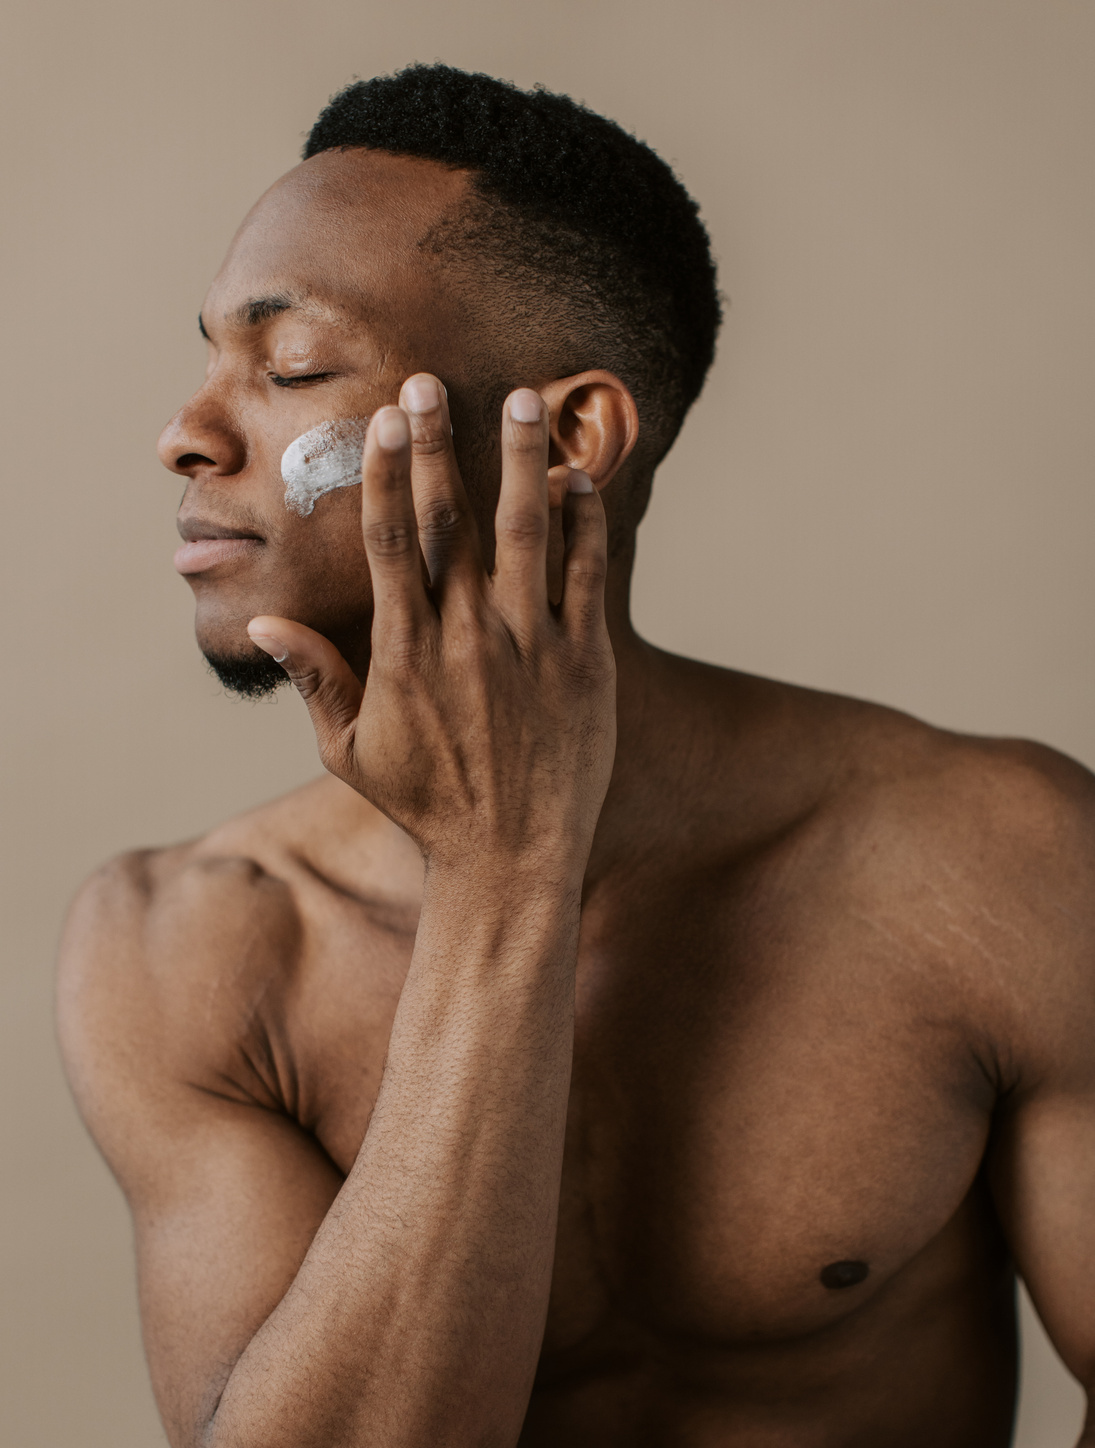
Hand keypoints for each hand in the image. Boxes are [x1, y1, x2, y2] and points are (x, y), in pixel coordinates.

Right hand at [249, 376, 615, 881]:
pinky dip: (583, 525)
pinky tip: (577, 479)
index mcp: (406, 653)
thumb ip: (315, 681)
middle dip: (439, 446)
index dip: (386, 474)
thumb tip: (266, 624)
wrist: (511, 859)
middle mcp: (468, 639)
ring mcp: (532, 647)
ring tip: (525, 399)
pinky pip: (587, 577)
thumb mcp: (353, 752)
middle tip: (430, 383)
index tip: (383, 420)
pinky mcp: (585, 663)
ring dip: (524, 462)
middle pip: (451, 522)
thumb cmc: (427, 807)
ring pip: (526, 534)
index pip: (391, 543)